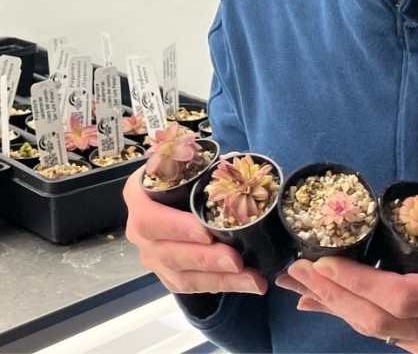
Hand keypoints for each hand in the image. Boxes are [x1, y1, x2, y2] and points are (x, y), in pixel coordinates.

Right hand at [123, 166, 266, 294]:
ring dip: (219, 279)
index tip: (206, 233)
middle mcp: (140, 230)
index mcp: (139, 196)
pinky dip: (221, 284)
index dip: (177, 228)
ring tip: (252, 279)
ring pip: (181, 276)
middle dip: (205, 259)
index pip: (150, 218)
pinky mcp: (167, 273)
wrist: (175, 186)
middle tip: (236, 260)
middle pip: (168, 253)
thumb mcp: (187, 158)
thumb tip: (233, 163)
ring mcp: (152, 255)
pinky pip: (191, 285)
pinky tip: (248, 283)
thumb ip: (204, 161)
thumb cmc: (183, 169)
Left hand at [275, 227, 417, 352]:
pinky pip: (384, 339)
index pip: (406, 296)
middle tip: (298, 270)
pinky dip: (351, 317)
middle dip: (335, 296)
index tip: (325, 261)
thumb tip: (367, 225)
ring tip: (299, 285)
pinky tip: (323, 303)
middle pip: (384, 323)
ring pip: (379, 335)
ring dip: (334, 308)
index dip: (361, 282)